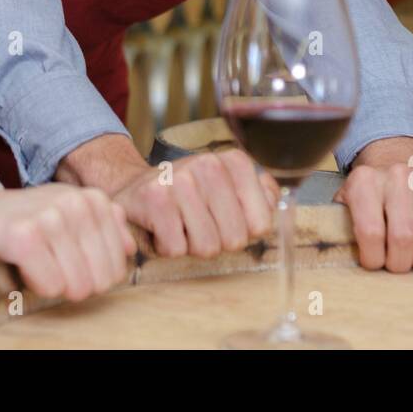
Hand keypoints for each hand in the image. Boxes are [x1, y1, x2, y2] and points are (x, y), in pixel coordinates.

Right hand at [0, 185, 135, 300]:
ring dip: (54, 285)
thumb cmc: (25, 220)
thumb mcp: (69, 213)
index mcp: (93, 199)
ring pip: (77, 285)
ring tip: (36, 265)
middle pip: (101, 279)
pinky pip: (50, 285)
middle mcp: (75, 203)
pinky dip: (36, 286)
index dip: (93, 276)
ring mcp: (50, 217)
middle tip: (52, 269)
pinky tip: (22, 267)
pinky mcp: (23, 236)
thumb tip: (128, 248)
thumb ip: (103, 226)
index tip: (68, 263)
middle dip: (77, 285)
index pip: (118, 266)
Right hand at [112, 150, 278, 257]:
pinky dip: (168, 247)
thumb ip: (261, 195)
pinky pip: (176, 249)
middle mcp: (209, 165)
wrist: (134, 186)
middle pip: (234, 239)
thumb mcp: (228, 185)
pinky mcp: (154, 199)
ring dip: (191, 245)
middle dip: (216, 241)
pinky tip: (162, 227)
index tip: (224, 219)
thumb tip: (278, 205)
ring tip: (180, 225)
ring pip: (206, 247)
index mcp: (234, 161)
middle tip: (198, 224)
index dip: (242, 231)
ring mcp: (181, 180)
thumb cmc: (187, 194)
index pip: (261, 223)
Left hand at [333, 137, 412, 271]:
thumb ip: (340, 224)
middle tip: (397, 265)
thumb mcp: (345, 200)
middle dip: (400, 263)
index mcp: (366, 181)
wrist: (394, 157)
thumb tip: (341, 252)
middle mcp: (399, 175)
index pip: (370, 232)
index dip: (373, 259)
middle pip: (404, 237)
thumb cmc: (370, 191)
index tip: (374, 262)